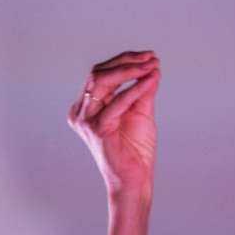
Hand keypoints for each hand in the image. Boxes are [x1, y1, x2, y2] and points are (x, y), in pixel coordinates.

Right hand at [67, 50, 160, 202]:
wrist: (135, 178)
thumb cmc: (136, 148)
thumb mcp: (141, 111)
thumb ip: (144, 90)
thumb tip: (153, 67)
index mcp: (88, 105)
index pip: (102, 73)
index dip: (125, 60)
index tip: (150, 56)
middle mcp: (81, 111)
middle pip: (99, 73)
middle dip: (127, 62)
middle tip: (152, 58)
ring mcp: (86, 121)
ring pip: (102, 82)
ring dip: (129, 71)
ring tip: (151, 66)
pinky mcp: (97, 130)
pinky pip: (116, 104)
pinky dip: (134, 90)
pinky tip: (150, 82)